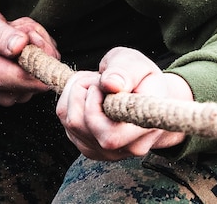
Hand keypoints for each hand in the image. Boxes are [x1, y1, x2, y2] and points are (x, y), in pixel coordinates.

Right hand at [0, 5, 56, 105]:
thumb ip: (0, 35)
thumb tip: (22, 45)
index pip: (35, 75)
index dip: (40, 51)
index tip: (26, 33)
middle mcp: (5, 92)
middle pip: (44, 71)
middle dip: (38, 43)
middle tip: (16, 28)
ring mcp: (13, 95)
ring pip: (45, 69)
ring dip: (35, 46)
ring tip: (12, 35)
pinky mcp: (20, 92)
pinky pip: (40, 72)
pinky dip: (34, 53)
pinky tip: (16, 45)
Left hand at [56, 47, 191, 160]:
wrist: (150, 99)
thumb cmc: (145, 81)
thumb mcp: (139, 65)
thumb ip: (125, 71)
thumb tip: (110, 84)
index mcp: (143, 129)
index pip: (110, 136)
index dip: (95, 107)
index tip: (102, 84)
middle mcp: (125, 147)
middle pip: (81, 125)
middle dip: (81, 91)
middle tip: (97, 77)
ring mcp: (106, 151)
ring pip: (70, 123)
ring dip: (75, 93)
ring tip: (94, 83)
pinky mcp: (89, 148)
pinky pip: (67, 124)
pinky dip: (71, 102)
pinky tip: (89, 94)